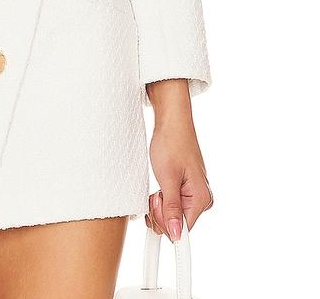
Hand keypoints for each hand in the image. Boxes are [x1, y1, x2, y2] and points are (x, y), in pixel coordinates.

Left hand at [146, 86, 213, 241]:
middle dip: (160, 212)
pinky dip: (161, 199)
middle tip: (156, 192)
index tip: (155, 224)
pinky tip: (159, 187)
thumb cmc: (171, 143)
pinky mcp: (185, 190)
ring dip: (159, 205)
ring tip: (158, 186)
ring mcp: (193, 195)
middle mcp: (200, 199)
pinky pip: (171, 205)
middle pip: (175, 224)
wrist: (171, 121)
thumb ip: (172, 208)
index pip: (183, 230)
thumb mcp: (167, 178)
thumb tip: (176, 234)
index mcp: (201, 199)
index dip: (166, 224)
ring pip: (171, 215)